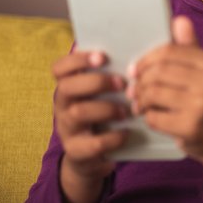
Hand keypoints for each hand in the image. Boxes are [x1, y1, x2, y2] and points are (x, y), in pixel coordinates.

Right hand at [52, 49, 128, 202]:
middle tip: (121, 83)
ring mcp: (66, 129)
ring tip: (127, 111)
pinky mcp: (76, 151)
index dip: (77, 60)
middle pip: (66, 87)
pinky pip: (92, 143)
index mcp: (69, 86)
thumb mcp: (105, 93)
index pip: (60, 68)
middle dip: (96, 82)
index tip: (102, 57)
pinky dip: (113, 137)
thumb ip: (114, 72)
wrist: (94, 155)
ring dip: (106, 108)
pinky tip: (126, 133)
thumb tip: (142, 47)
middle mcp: (63, 105)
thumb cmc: (106, 113)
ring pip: (77, 112)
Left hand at [128, 16, 202, 186]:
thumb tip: (179, 20)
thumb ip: (190, 48)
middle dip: (140, 81)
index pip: (169, 52)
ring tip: (140, 104)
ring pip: (153, 93)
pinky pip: (154, 116)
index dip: (146, 60)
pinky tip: (152, 117)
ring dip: (140, 100)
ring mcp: (201, 104)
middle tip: (135, 90)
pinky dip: (147, 117)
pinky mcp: (191, 126)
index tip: (136, 69)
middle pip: (157, 72)